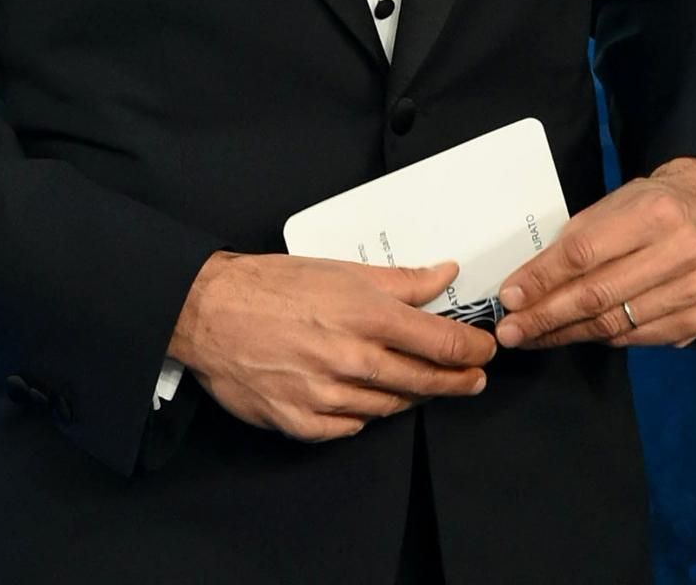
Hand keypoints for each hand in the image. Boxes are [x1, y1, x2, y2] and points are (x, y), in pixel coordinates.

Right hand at [168, 252, 495, 442]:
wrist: (210, 312)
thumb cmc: (272, 285)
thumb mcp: (341, 269)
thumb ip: (400, 280)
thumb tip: (444, 274)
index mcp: (364, 314)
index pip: (439, 341)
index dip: (471, 349)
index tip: (484, 350)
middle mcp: (351, 358)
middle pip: (423, 380)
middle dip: (456, 380)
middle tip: (473, 378)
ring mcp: (327, 396)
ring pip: (390, 405)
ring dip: (411, 395)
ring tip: (422, 385)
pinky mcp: (303, 422)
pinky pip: (351, 426)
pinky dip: (364, 413)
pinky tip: (367, 398)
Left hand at [493, 157, 695, 350]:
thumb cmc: (649, 207)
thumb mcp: (613, 205)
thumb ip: (576, 241)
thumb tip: (527, 284)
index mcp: (654, 213)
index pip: (584, 252)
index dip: (542, 278)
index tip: (510, 297)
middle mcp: (680, 254)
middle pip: (597, 295)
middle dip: (545, 316)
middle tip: (510, 331)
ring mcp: (692, 292)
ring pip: (613, 323)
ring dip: (565, 333)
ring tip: (531, 336)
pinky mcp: (695, 321)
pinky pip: (633, 337)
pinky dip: (597, 337)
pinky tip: (573, 333)